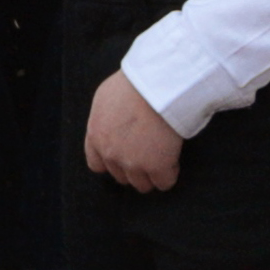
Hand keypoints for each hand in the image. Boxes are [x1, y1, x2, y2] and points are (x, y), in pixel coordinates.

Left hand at [78, 69, 184, 194]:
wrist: (156, 86)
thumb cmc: (134, 84)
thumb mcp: (105, 98)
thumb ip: (104, 118)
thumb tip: (111, 125)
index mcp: (96, 136)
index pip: (97, 165)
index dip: (113, 162)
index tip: (124, 155)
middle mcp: (111, 154)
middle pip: (121, 177)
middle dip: (133, 168)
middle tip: (148, 153)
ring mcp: (133, 163)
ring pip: (142, 185)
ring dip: (151, 174)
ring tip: (162, 157)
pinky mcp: (157, 166)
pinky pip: (164, 183)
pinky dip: (170, 173)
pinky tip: (173, 158)